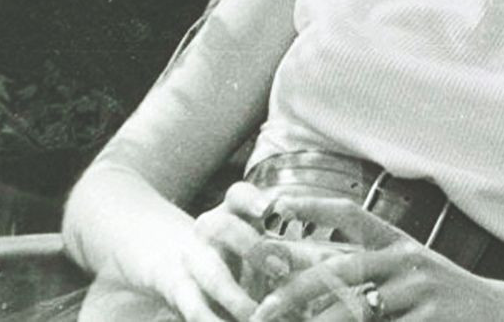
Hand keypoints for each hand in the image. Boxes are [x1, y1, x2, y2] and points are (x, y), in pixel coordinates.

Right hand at [150, 182, 273, 321]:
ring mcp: (192, 259)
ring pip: (212, 275)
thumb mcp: (260, 239)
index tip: (273, 209)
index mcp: (233, 210)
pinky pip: (196, 308)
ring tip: (257, 316)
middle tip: (281, 268)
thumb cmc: (241, 250)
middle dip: (253, 248)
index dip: (253, 200)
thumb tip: (324, 270)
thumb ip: (287, 249)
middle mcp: (209, 228)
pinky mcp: (180, 290)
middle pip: (224, 228)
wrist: (183, 262)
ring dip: (237, 297)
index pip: (239, 195)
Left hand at [250, 197, 503, 321]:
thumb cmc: (448, 296)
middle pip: (341, 269)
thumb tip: (317, 275)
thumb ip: (372, 270)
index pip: (351, 216)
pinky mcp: (429, 319)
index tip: (274, 205)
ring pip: (355, 310)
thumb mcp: (414, 271)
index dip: (313, 208)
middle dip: (295, 289)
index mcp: (399, 244)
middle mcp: (407, 261)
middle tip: (261, 309)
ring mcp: (420, 291)